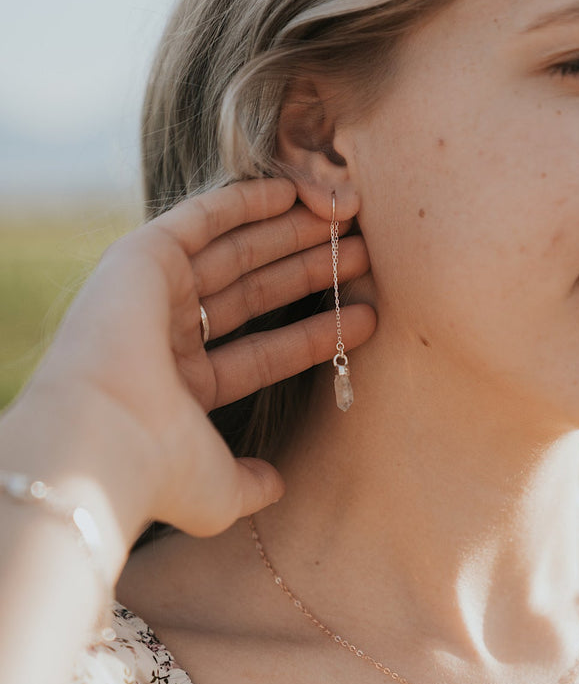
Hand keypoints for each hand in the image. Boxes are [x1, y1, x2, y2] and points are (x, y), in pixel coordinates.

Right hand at [19, 178, 375, 547]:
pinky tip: (294, 191)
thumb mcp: (222, 491)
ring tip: (347, 217)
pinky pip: (202, 217)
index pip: (264, 352)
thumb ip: (251, 484)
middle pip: (255, 292)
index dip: (316, 333)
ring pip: (235, 251)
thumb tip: (275, 486)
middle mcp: (167, 336)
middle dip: (309, 269)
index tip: (368, 315)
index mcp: (183, 387)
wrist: (105, 444)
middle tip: (362, 252)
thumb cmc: (161, 473)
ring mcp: (153, 294)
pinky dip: (245, 201)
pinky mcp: (141, 256)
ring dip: (291, 231)